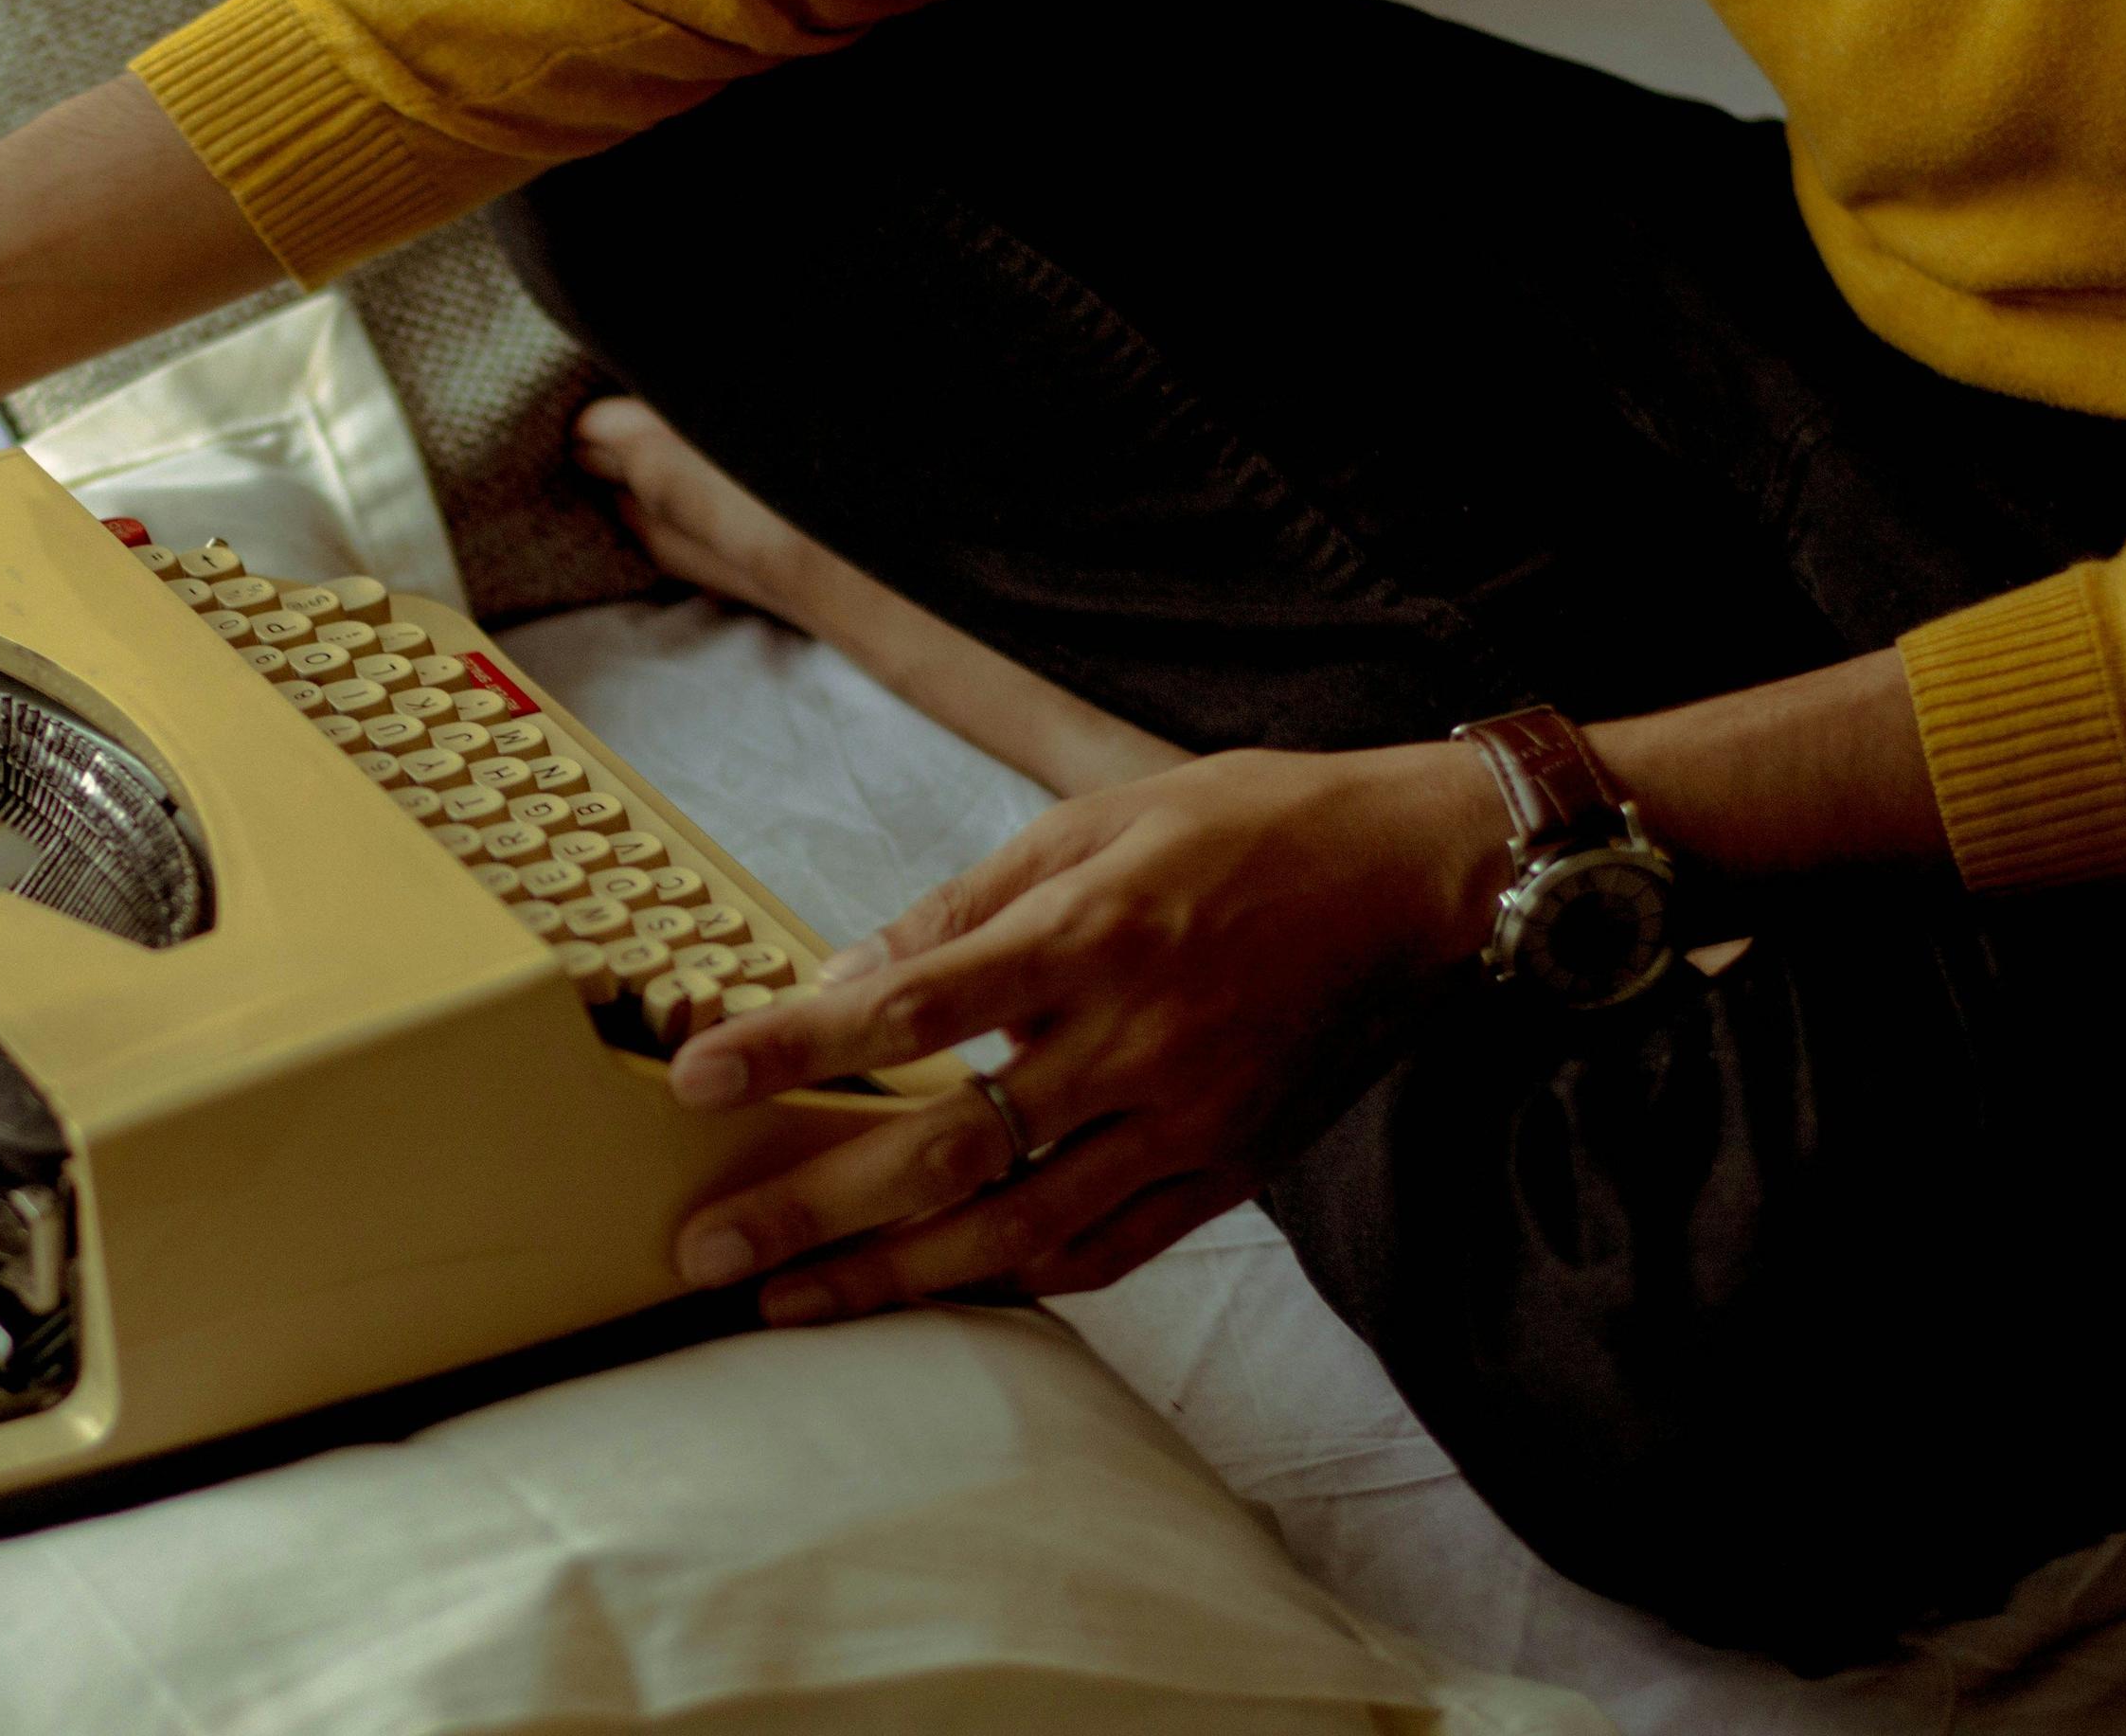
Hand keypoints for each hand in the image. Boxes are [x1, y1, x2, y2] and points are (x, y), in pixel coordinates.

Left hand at [661, 743, 1512, 1321]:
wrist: (1426, 878)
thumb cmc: (1251, 829)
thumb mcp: (1092, 820)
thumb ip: (964, 909)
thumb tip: (847, 980)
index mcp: (1092, 936)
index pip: (912, 1010)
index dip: (797, 1048)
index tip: (698, 1079)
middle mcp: (1135, 1042)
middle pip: (949, 1147)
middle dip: (816, 1209)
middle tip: (707, 1250)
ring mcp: (1187, 1119)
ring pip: (1020, 1228)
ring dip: (894, 1277)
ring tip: (792, 1306)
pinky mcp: (1231, 1168)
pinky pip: (1110, 1250)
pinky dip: (1018, 1278)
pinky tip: (941, 1292)